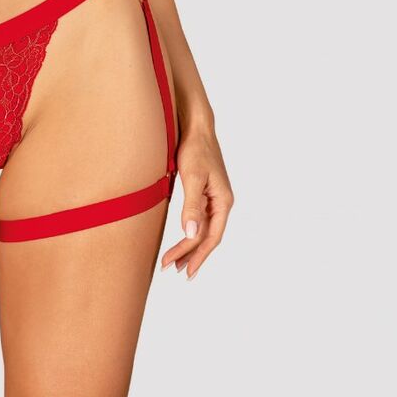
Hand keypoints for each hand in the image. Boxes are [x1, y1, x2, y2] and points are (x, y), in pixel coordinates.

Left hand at [160, 126, 233, 279]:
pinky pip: (199, 218)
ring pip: (203, 229)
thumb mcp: (192, 177)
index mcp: (223, 201)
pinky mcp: (204, 191)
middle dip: (191, 254)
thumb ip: (191, 206)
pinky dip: (190, 231)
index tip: (183, 270)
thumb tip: (191, 234)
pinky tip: (183, 237)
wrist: (195, 126)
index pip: (211, 237)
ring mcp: (213, 197)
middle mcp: (221, 202)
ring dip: (190, 246)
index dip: (197, 255)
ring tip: (175, 263)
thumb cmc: (195, 149)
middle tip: (172, 270)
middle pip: (208, 236)